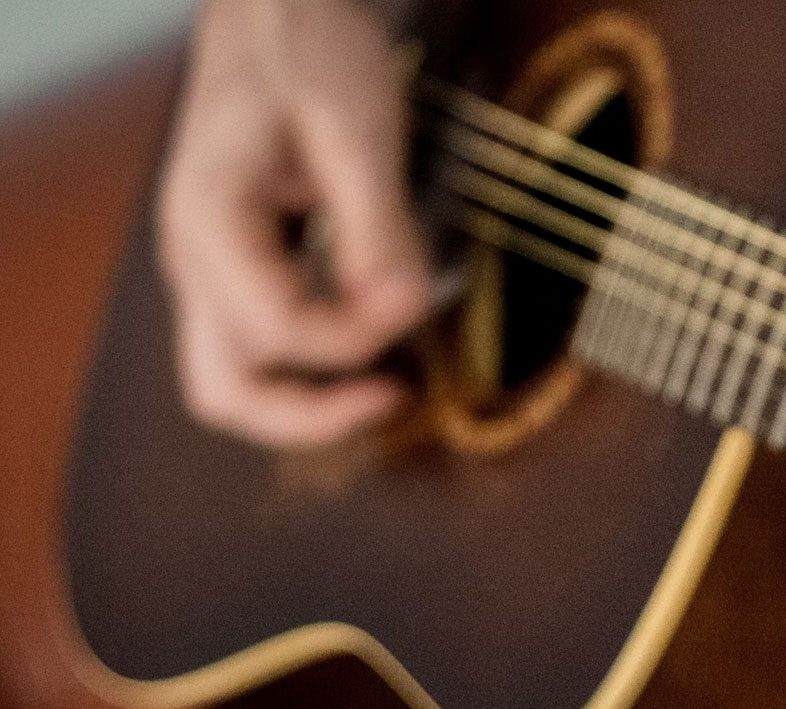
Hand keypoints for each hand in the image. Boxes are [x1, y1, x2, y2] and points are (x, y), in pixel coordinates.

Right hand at [158, 0, 429, 448]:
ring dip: (309, 402)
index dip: (358, 337)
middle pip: (227, 391)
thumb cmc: (305, 51)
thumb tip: (404, 309)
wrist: (275, 12)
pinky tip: (371, 342)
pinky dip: (312, 367)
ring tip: (388, 386)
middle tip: (395, 397)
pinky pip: (260, 347)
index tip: (415, 302)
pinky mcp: (240, 270)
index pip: (281, 331)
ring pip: (235, 382)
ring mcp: (211, 271)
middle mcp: (195, 259)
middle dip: (312, 415)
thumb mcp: (356, 130)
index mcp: (209, 222)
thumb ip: (379, 226)